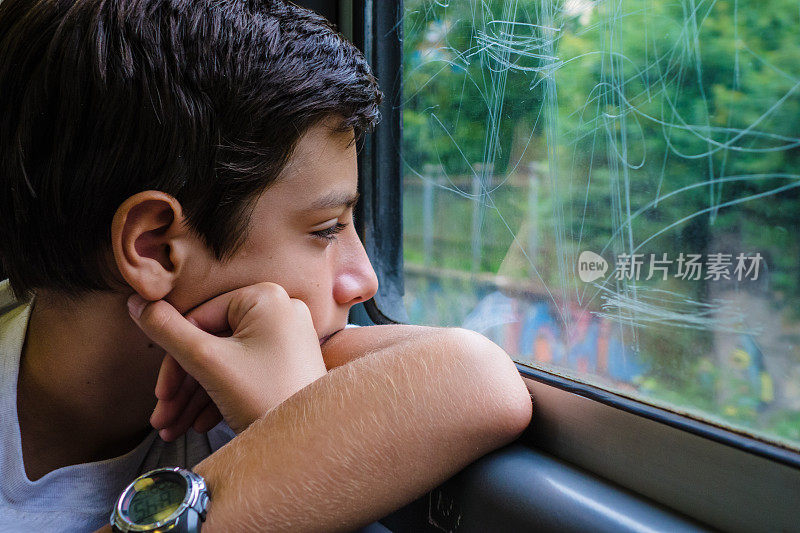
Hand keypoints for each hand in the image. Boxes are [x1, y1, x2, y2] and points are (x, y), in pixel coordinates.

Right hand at [128, 282, 327, 433]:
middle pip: (212, 341)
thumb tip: (135, 301)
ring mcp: (287, 336)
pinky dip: (219, 395)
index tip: (160, 396)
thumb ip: (167, 330)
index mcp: (265, 297)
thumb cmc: (264, 397)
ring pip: (225, 360)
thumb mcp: (208, 362)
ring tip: (173, 430)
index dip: (173, 360)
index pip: (199, 318)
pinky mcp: (288, 361)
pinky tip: (200, 425)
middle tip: (162, 420)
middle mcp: (281, 309)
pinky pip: (245, 370)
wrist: (308, 442)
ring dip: (194, 396)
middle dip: (182, 385)